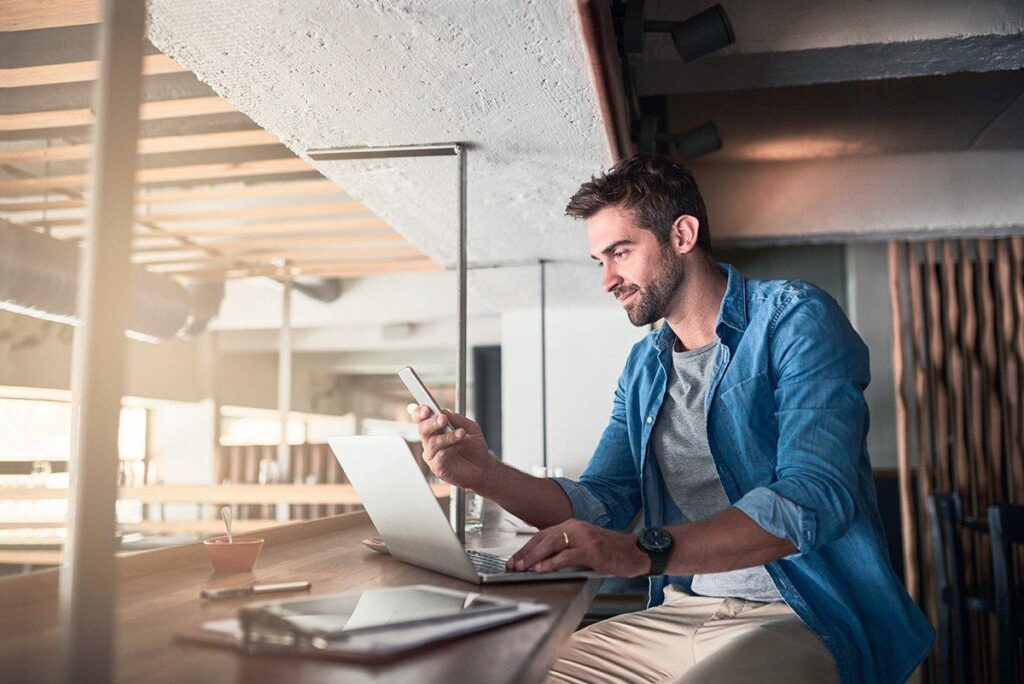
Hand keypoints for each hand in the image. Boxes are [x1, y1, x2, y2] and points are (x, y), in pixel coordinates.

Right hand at [412, 406, 498, 493]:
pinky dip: (453, 447)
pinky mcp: (437, 467)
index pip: (420, 418)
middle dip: (432, 422)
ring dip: (448, 436)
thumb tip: (444, 411)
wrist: (483, 466)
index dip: (419, 413)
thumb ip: (457, 419)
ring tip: (462, 433)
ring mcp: (432, 455)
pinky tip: (463, 444)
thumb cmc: (474, 446)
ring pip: (433, 442)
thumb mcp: (470, 427)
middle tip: (444, 419)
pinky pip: (441, 455)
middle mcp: (430, 441)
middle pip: (422, 429)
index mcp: (435, 429)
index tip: (426, 409)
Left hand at [506, 519, 649, 576]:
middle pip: (542, 538)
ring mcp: (584, 538)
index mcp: (572, 525)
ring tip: (521, 567)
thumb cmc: (611, 551)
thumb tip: (542, 562)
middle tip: (512, 565)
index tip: (513, 560)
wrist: (637, 551)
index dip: (525, 548)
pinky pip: (567, 556)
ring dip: (533, 557)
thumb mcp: (585, 546)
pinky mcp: (592, 550)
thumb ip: (566, 549)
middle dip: (524, 553)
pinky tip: (541, 569)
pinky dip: (552, 562)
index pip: (542, 535)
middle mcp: (575, 527)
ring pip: (551, 544)